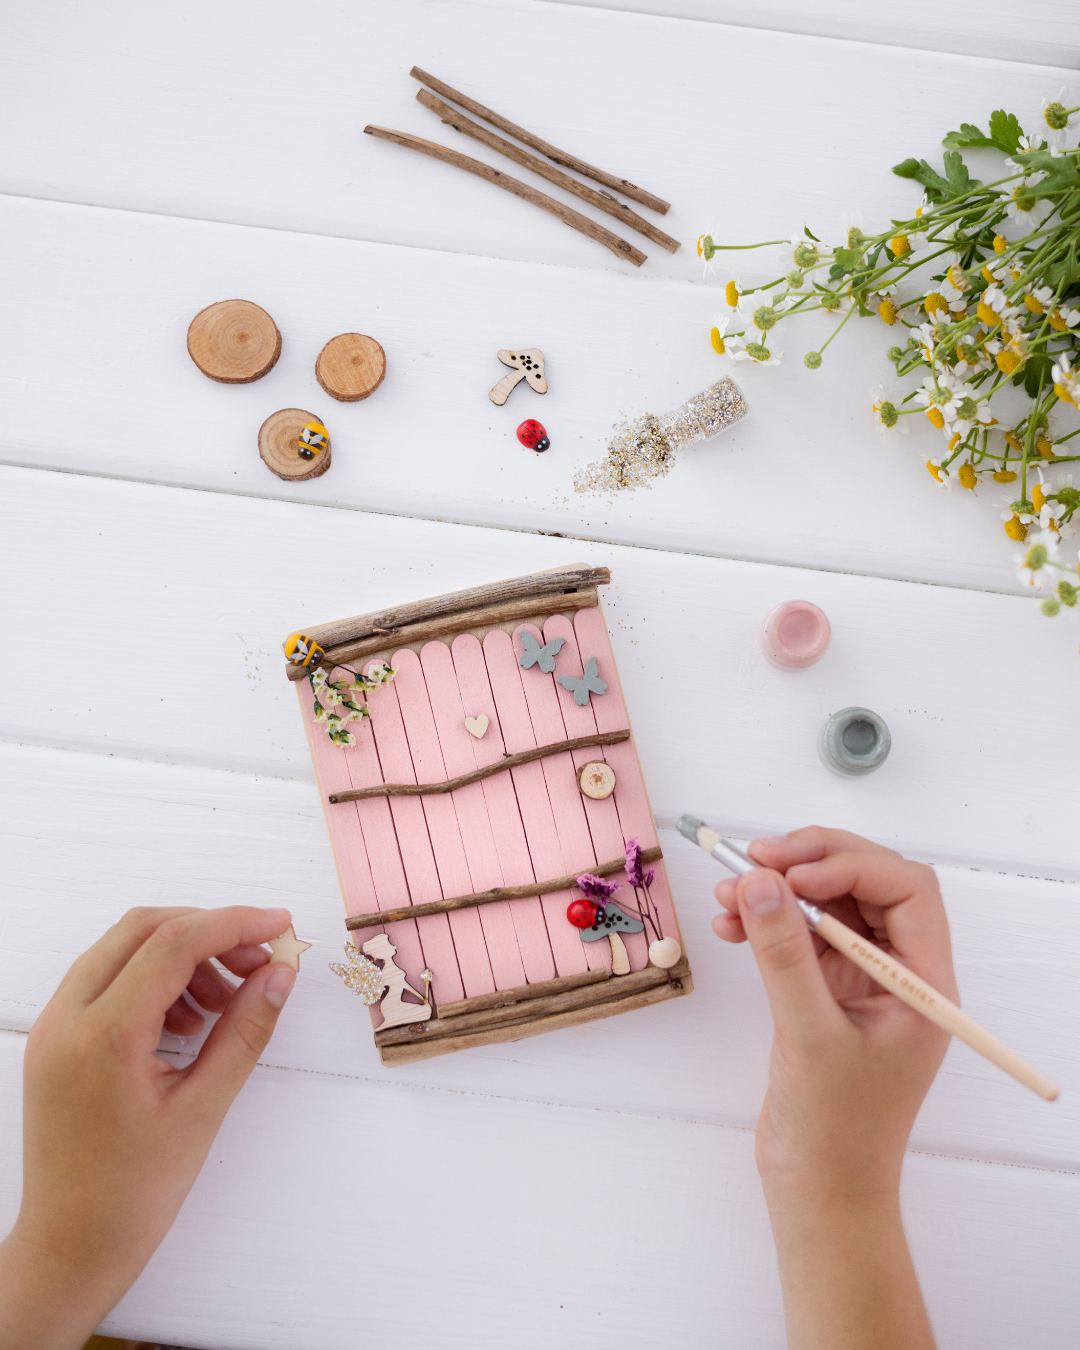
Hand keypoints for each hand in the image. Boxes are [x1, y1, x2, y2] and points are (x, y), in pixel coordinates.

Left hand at [0, 905, 296, 1349]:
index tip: (280, 925)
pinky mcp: (56, 1037)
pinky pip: (107, 978)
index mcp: (103, 1037)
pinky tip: (192, 1020)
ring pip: (123, 947)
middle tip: (260, 960)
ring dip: (183, 954)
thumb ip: (244, 1032)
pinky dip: (155, 978)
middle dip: (209, 932)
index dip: (234, 924)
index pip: (173, 944)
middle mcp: (67, 1018)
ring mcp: (55, 1026)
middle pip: (144, 928)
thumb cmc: (132, 1194)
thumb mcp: (203, 1109)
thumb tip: (280, 975)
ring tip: (228, 1000)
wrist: (70, 1247)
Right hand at [714, 828, 953, 1349]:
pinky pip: (797, 933)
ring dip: (777, 889)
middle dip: (809, 864)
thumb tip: (758, 880)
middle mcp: (897, 971)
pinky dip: (763, 921)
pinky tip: (728, 924)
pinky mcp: (823, 991)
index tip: (791, 875)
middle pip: (865, 884)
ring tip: (725, 892)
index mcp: (923, 981)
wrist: (818, 1191)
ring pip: (825, 904)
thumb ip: (783, 952)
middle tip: (753, 859)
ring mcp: (859, 979)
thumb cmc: (835, 1129)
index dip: (850, 867)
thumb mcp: (809, 1033)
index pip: (905, 890)